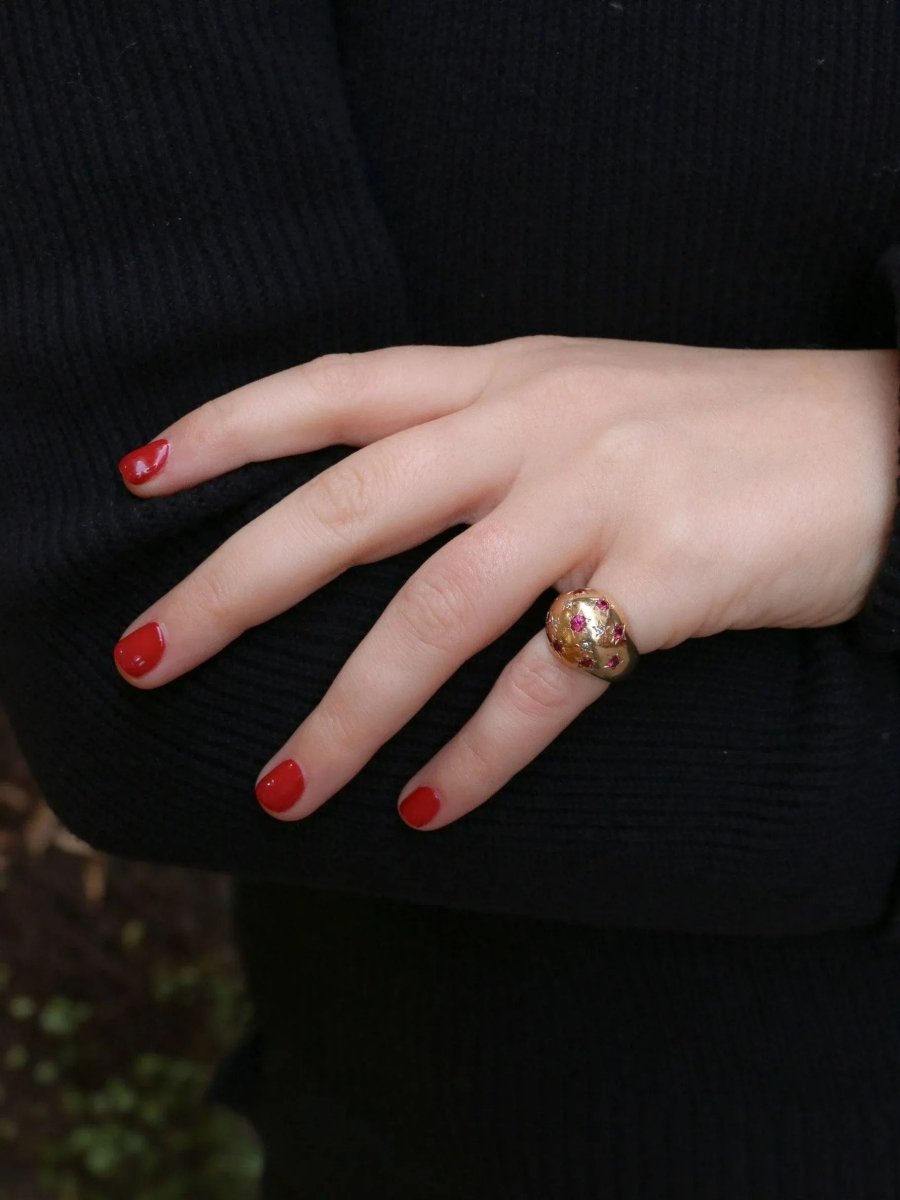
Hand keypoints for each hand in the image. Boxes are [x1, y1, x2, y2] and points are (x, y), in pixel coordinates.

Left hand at [112, 335, 899, 827]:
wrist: (877, 439)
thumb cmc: (718, 430)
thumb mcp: (583, 403)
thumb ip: (479, 440)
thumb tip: (371, 514)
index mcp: (506, 375)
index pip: (337, 388)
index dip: (230, 428)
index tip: (140, 477)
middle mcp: (536, 425)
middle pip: (349, 508)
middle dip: (233, 587)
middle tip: (145, 658)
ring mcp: (601, 498)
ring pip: (435, 612)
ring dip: (348, 713)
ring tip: (279, 791)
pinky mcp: (667, 577)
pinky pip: (548, 686)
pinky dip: (479, 758)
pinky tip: (428, 811)